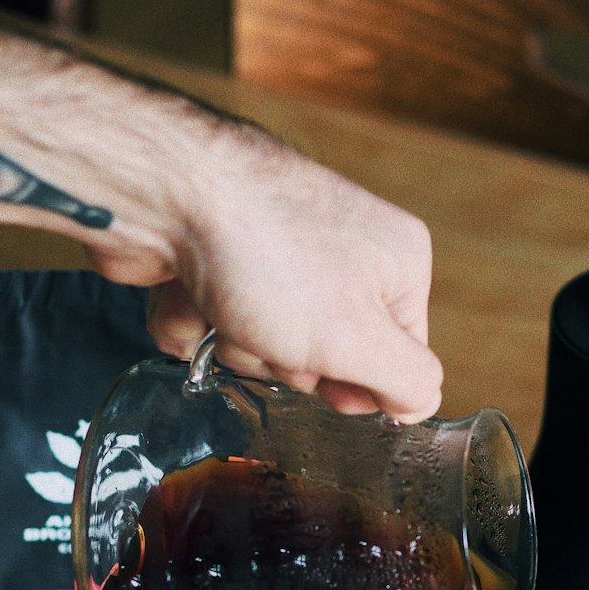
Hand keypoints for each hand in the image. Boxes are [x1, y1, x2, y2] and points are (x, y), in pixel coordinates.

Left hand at [93, 123, 442, 421]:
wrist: (166, 187)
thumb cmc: (269, 255)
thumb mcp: (359, 338)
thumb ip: (407, 379)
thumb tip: (422, 402)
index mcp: (396, 262)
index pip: (398, 360)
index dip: (356, 383)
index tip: (326, 371)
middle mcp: (341, 251)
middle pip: (323, 359)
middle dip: (284, 360)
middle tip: (269, 327)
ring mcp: (277, 250)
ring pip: (260, 347)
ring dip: (233, 342)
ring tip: (221, 299)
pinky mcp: (218, 255)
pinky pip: (210, 322)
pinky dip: (191, 318)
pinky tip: (184, 288)